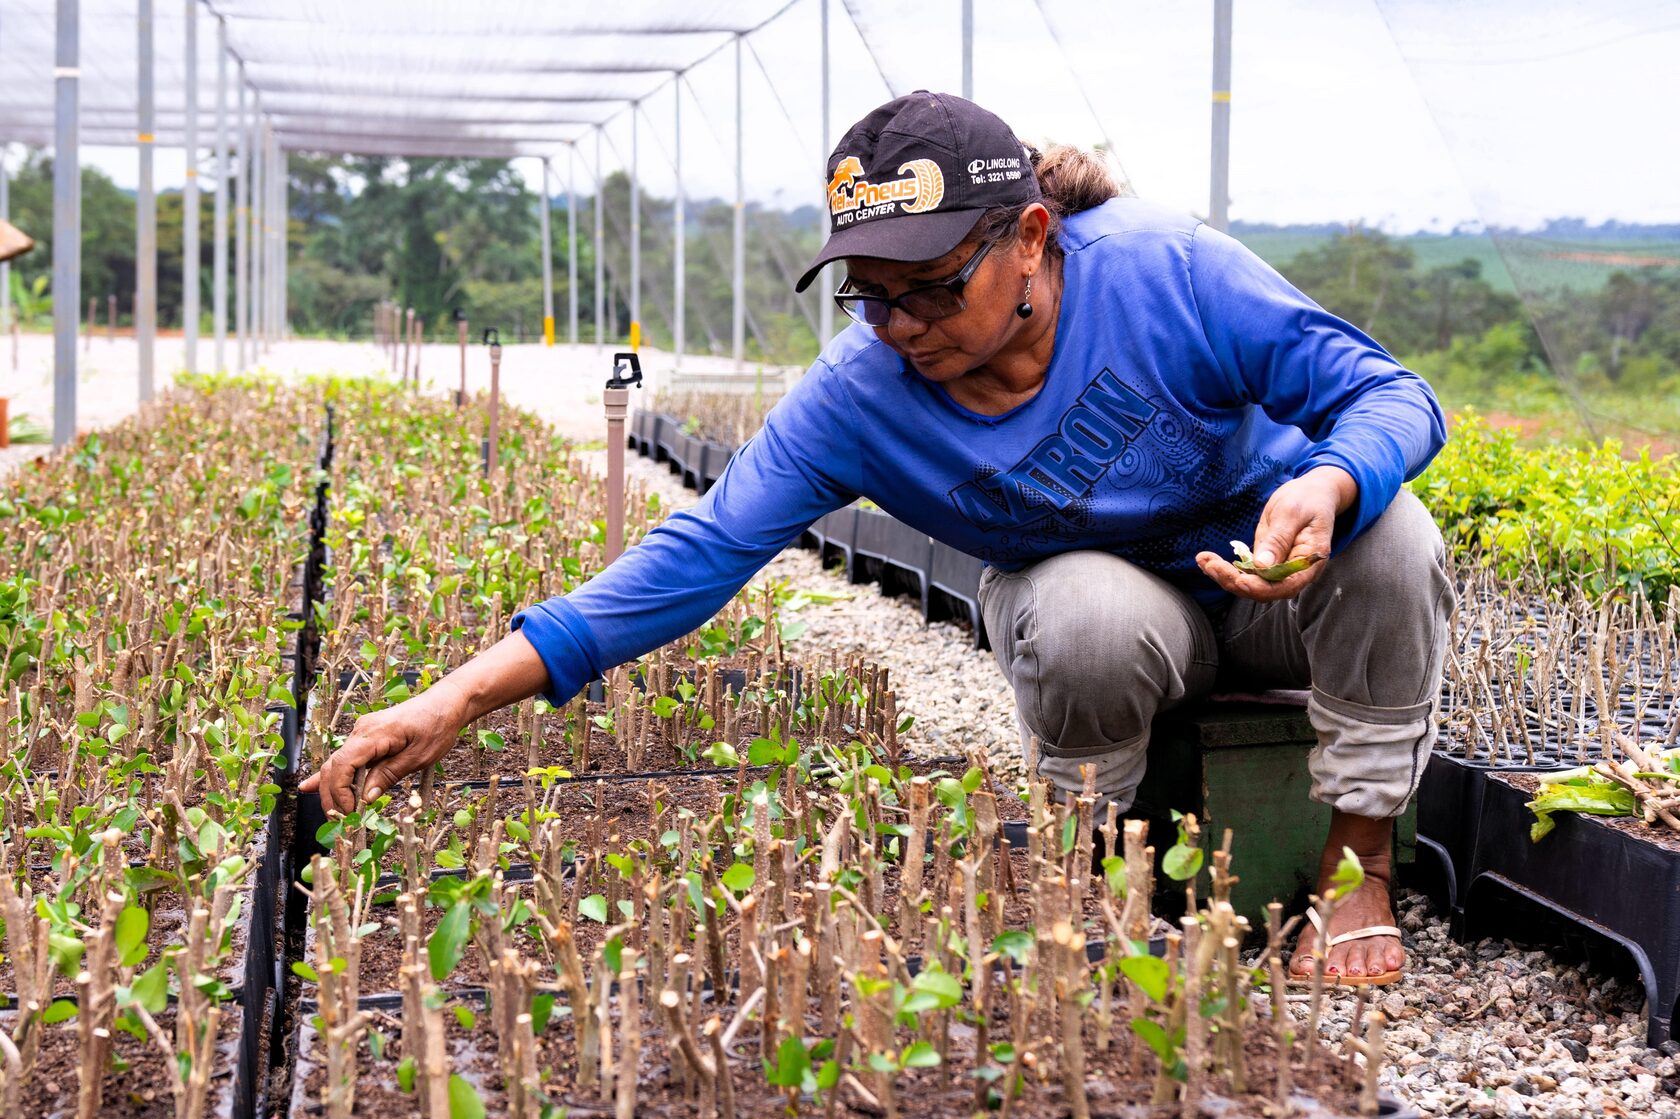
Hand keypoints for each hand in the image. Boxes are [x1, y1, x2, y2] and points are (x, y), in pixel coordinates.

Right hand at [299, 631, 551, 814]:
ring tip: (334, 814)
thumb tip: (366, 798)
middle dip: (333, 796)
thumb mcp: (418, 757)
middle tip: (341, 821)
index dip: (341, 793)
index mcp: (373, 734)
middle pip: (334, 767)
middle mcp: (361, 731)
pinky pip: (346, 758)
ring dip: (334, 789)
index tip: (350, 812)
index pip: (342, 766)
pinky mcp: (367, 737)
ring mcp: (362, 732)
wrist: (446, 703)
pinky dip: (333, 775)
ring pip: (337, 764)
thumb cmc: (437, 726)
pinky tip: (310, 786)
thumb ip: (389, 776)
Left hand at [1195, 465, 1356, 601]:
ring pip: (1251, 583)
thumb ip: (1278, 540)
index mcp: (1309, 563)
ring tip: (1203, 560)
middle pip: (1263, 589)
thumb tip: (1260, 566)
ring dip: (1225, 576)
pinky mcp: (1266, 562)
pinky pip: (1245, 571)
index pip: (1285, 586)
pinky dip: (1225, 568)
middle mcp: (1294, 572)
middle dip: (1234, 580)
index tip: (1238, 580)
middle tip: (1209, 565)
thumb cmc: (1306, 499)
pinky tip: (1206, 559)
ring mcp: (1279, 569)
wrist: (1311, 493)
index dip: (1260, 588)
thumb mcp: (1291, 513)